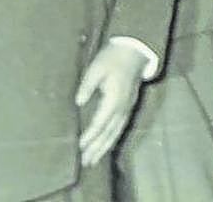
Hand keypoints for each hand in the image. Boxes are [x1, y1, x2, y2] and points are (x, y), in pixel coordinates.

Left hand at [76, 41, 147, 166]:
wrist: (134, 50)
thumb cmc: (113, 57)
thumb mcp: (96, 67)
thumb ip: (87, 85)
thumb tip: (78, 101)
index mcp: (114, 98)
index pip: (100, 122)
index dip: (90, 136)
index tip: (80, 147)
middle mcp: (122, 107)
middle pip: (109, 132)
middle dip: (97, 148)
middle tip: (85, 162)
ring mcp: (127, 107)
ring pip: (116, 132)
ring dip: (105, 147)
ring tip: (94, 160)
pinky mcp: (129, 105)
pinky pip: (120, 127)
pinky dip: (113, 139)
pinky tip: (107, 144)